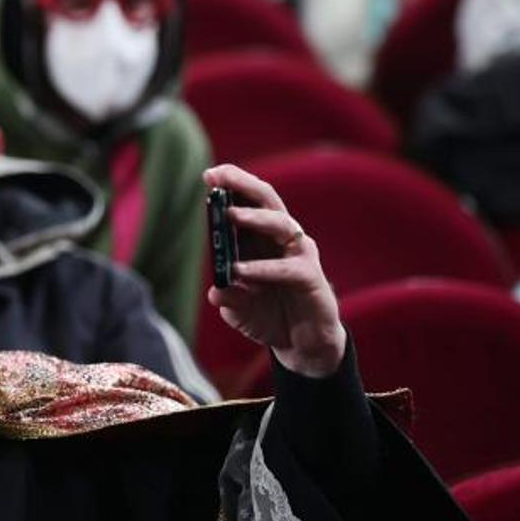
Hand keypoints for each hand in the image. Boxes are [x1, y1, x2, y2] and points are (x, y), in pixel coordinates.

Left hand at [204, 165, 345, 377]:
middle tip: (219, 177)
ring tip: (229, 215)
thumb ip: (228, 297)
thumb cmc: (269, 317)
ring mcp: (299, 256)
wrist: (301, 345)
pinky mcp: (311, 279)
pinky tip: (240, 271)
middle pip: (267, 201)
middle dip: (243, 185)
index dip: (231, 185)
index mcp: (261, 239)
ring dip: (254, 217)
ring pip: (281, 224)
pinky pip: (287, 268)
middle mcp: (282, 240)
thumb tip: (216, 291)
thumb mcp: (239, 308)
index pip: (248, 202)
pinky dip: (262, 268)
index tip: (208, 174)